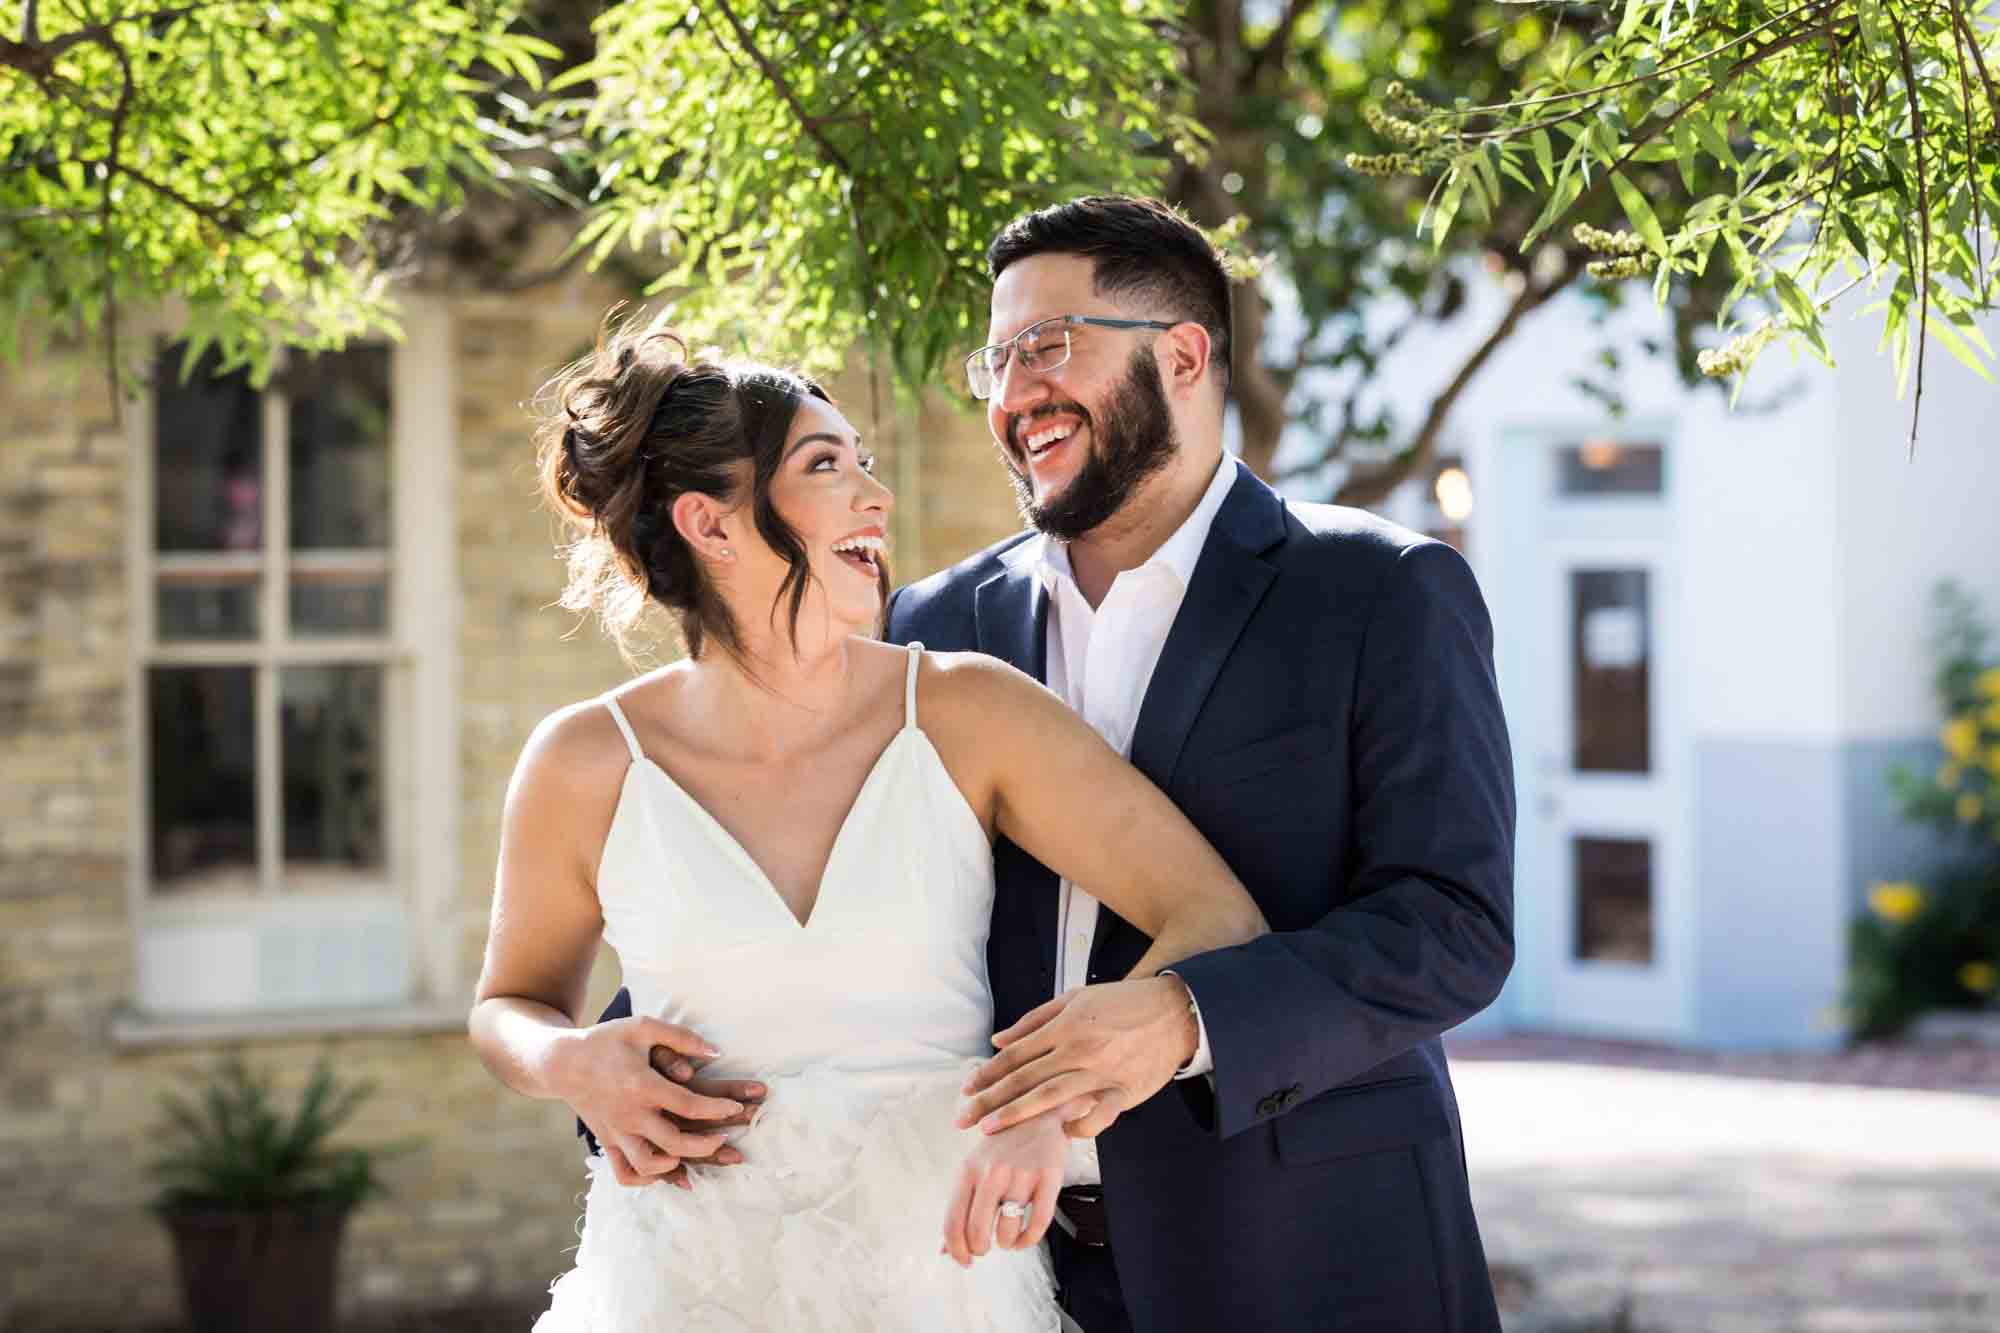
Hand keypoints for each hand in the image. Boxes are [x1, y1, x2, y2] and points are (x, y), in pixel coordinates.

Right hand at [547, 1016, 764, 1188]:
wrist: (562, 1062)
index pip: (689, 1105)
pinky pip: (625, 1173)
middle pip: (674, 1143)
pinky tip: (664, 1168)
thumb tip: (716, 1052)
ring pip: (649, 1165)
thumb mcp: (642, 1027)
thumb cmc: (606, 1041)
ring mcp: (616, 1132)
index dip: (719, 1109)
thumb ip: (681, 1037)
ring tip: (694, 1155)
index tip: (737, 1108)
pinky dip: (646, 1178)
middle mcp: (630, 1114)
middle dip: (707, 1145)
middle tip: (724, 1138)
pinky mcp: (607, 1142)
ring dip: (676, 1166)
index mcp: (642, 1085)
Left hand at [939, 1100, 1089, 1266]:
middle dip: (980, 1249)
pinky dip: (1029, 1239)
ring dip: (1006, 1242)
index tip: (963, 1260)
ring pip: (1007, 1230)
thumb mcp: (974, 1168)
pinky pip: (1038, 1223)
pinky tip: (1024, 1237)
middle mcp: (993, 1171)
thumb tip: (944, 1250)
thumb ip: (959, 1207)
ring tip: (1007, 1236)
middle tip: (986, 1247)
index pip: (953, 1222)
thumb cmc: (1003, 1146)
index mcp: (968, 1169)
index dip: (956, 1250)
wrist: (1039, 1111)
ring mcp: (1022, 1174)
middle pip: (977, 1231)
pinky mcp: (1049, 1177)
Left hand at [956, 977, 1196, 1138]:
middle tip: (963, 1118)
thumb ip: (1035, 1020)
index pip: (1016, 1054)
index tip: (966, 1089)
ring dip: (1017, 1114)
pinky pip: (1097, 1116)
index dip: (988, 1073)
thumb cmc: (1124, 1003)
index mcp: (1065, 1025)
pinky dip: (1077, 1127)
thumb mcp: (1076, 999)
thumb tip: (998, 1040)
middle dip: (990, 1100)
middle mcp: (1078, 1049)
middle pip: (1024, 1078)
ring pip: (1050, 1097)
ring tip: (991, 1129)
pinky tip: (1061, 1134)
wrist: (1176, 1011)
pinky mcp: (1125, 1091)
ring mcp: (1101, 1072)